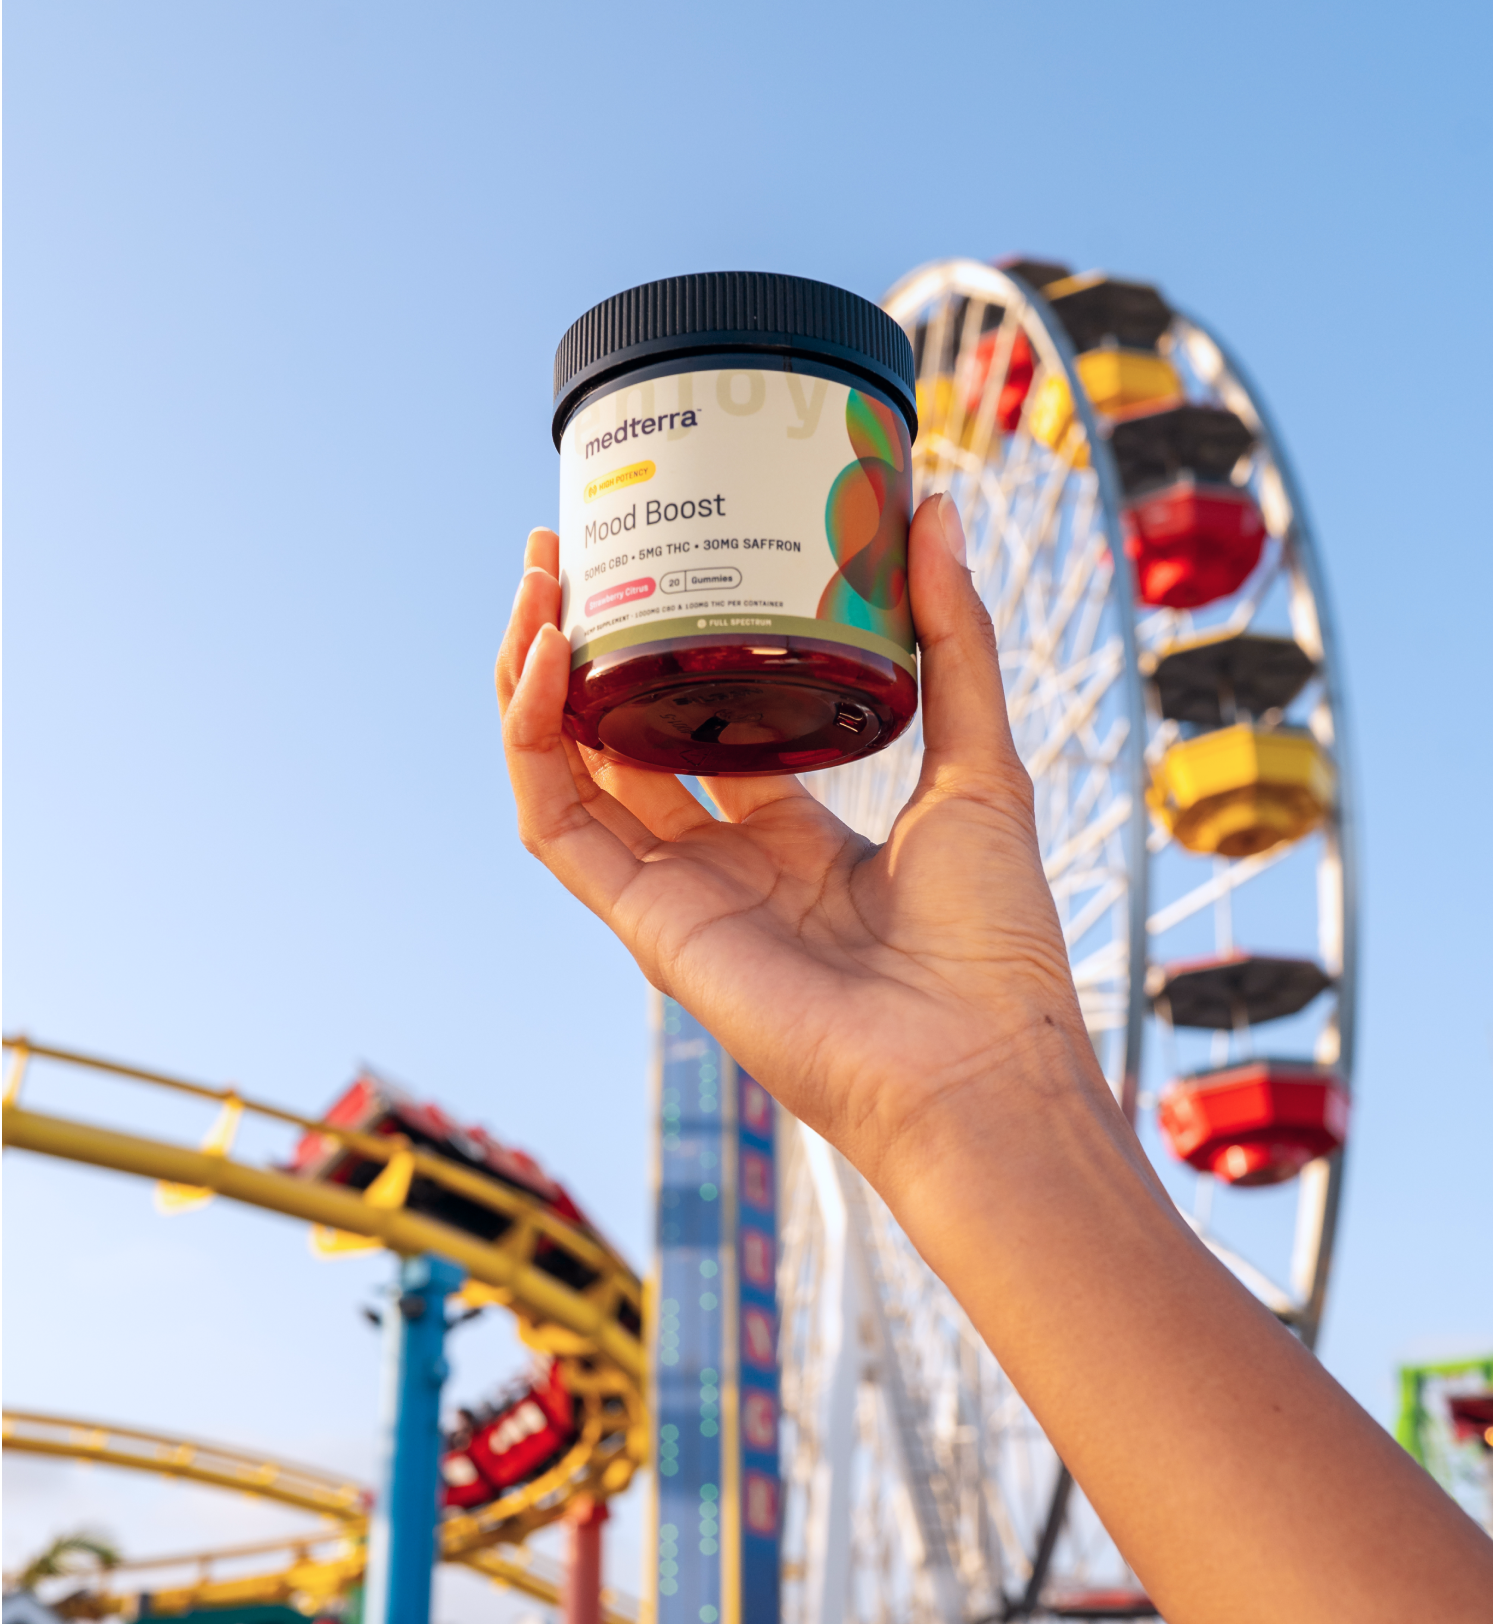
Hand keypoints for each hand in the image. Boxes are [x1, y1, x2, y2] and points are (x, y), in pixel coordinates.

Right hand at [495, 496, 1111, 1198]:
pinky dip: (533, 739)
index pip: (705, 725)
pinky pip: (556, 821)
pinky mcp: (645, 924)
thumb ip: (956, 640)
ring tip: (536, 577)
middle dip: (587, 644)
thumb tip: (937, 507)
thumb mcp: (978, 763)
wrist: (976, 1064)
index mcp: (795, 835)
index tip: (661, 557)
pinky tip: (546, 656)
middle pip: (622, 739)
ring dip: (536, 675)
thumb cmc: (993, 940)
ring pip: (568, 771)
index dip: (672, 646)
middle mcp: (722, 863)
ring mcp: (676, 895)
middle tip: (569, 546)